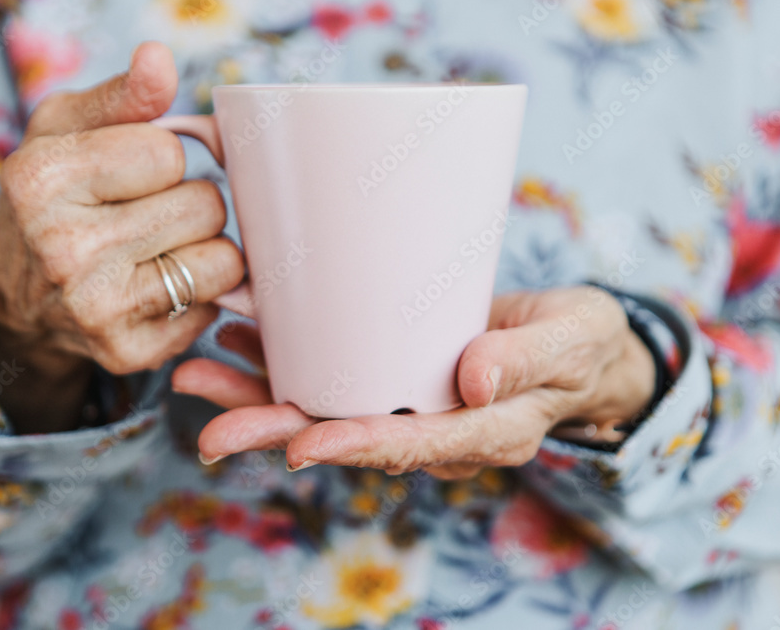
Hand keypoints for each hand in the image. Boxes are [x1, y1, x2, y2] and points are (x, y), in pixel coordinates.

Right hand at [0, 42, 243, 433]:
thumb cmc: (53, 198)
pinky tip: (156, 287)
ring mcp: (97, 308)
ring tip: (160, 249)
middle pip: (205, 206)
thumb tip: (159, 58)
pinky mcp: (129, 352)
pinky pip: (214, 307)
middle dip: (190, 203)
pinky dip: (198, 294)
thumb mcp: (65, 130)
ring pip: (223, 259)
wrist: (20, 298)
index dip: (162, 160)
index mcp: (42, 180)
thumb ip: (121, 95)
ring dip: (204, 249)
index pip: (169, 153)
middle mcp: (64, 249)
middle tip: (149, 214)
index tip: (130, 175)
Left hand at [172, 286, 655, 478]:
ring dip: (258, 396)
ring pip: (324, 409)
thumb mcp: (573, 344)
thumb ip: (527, 360)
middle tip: (209, 435)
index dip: (354, 445)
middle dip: (275, 434)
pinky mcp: (393, 372)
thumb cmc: (583, 346)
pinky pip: (332, 374)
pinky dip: (283, 357)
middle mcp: (434, 427)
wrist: (577, 346)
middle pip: (345, 436)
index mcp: (481, 430)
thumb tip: (472, 379)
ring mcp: (408, 402)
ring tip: (195, 375)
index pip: (412, 443)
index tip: (300, 446)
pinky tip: (238, 334)